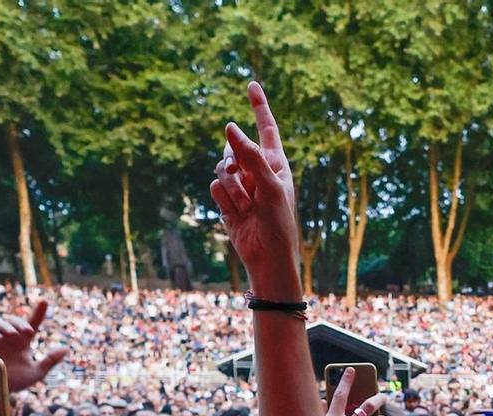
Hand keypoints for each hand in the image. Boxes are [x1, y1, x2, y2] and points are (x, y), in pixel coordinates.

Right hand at [0, 300, 65, 392]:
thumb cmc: (15, 382)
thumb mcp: (36, 372)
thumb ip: (50, 361)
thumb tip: (66, 349)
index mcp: (23, 341)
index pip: (32, 323)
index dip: (38, 312)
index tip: (45, 301)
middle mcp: (8, 337)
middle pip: (15, 322)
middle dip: (20, 323)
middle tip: (28, 331)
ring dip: (7, 326)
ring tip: (13, 335)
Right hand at [210, 82, 300, 294]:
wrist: (266, 255)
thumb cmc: (277, 221)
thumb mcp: (269, 185)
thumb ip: (250, 155)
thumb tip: (229, 127)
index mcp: (275, 163)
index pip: (266, 128)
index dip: (258, 107)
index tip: (251, 84)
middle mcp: (256, 169)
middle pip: (234, 147)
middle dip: (235, 161)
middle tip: (244, 178)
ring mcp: (240, 184)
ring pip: (221, 168)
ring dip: (233, 188)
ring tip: (247, 207)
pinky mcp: (225, 199)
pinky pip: (215, 186)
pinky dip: (225, 200)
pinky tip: (238, 215)